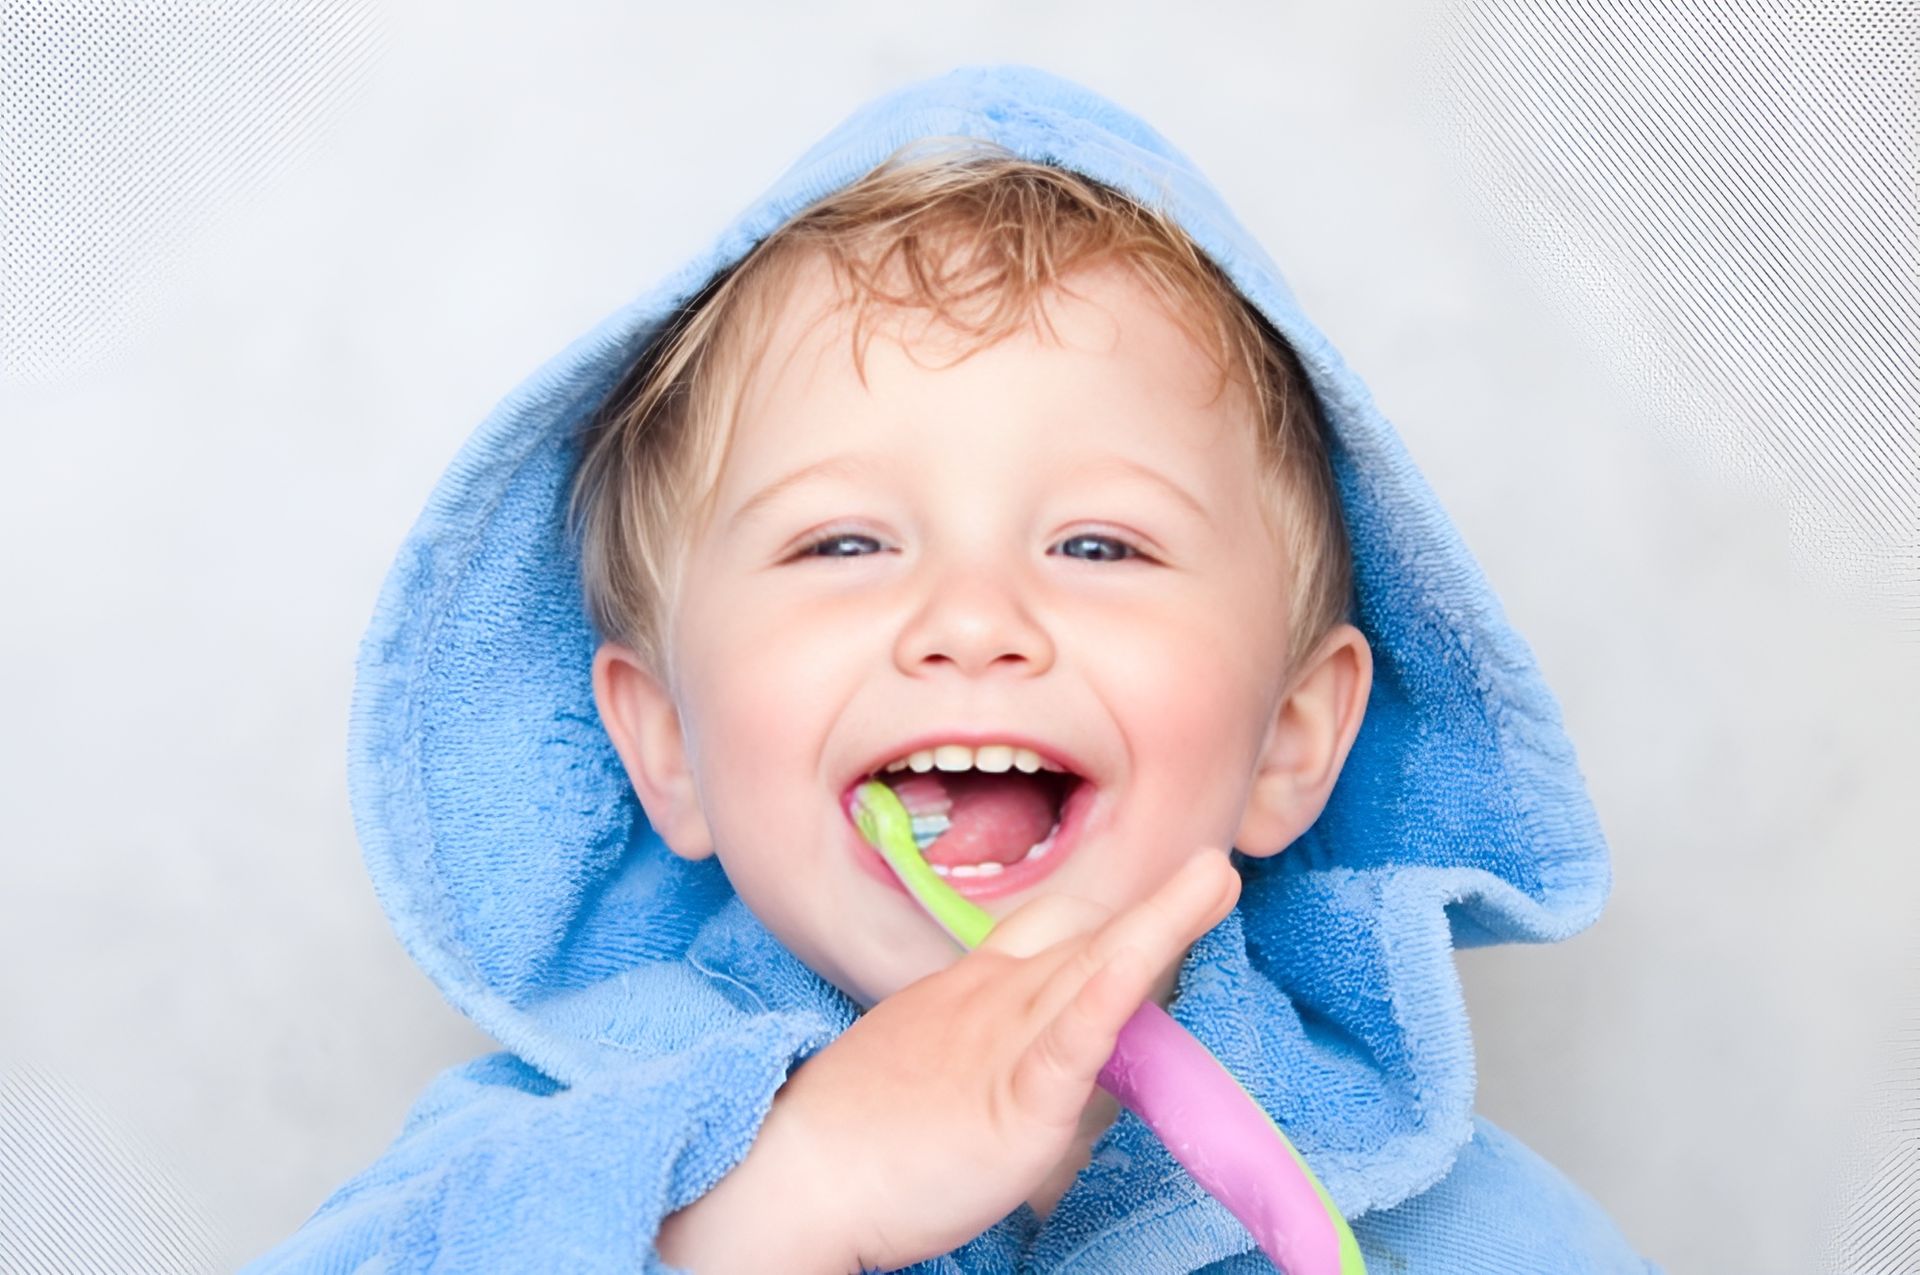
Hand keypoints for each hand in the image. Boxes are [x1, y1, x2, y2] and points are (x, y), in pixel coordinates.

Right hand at [765, 848, 1240, 1272]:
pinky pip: (1072, 1038)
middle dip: (1156, 905)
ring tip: (1215, 877)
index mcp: (970, 989)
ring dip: (1161, 923)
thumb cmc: (850, 1133)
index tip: (1161, 895)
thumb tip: (1036, 1092)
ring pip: (1093, 967)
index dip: (1105, 914)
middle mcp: (993, 998)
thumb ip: (986, 1067)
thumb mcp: (927, 1072)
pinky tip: (1141, 962)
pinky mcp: (1018, 1100)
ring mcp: (1005, 1042)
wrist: (793, 1171)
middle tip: (1214, 870)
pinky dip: (1112, 994)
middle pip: (1083, 936)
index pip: (1049, 931)